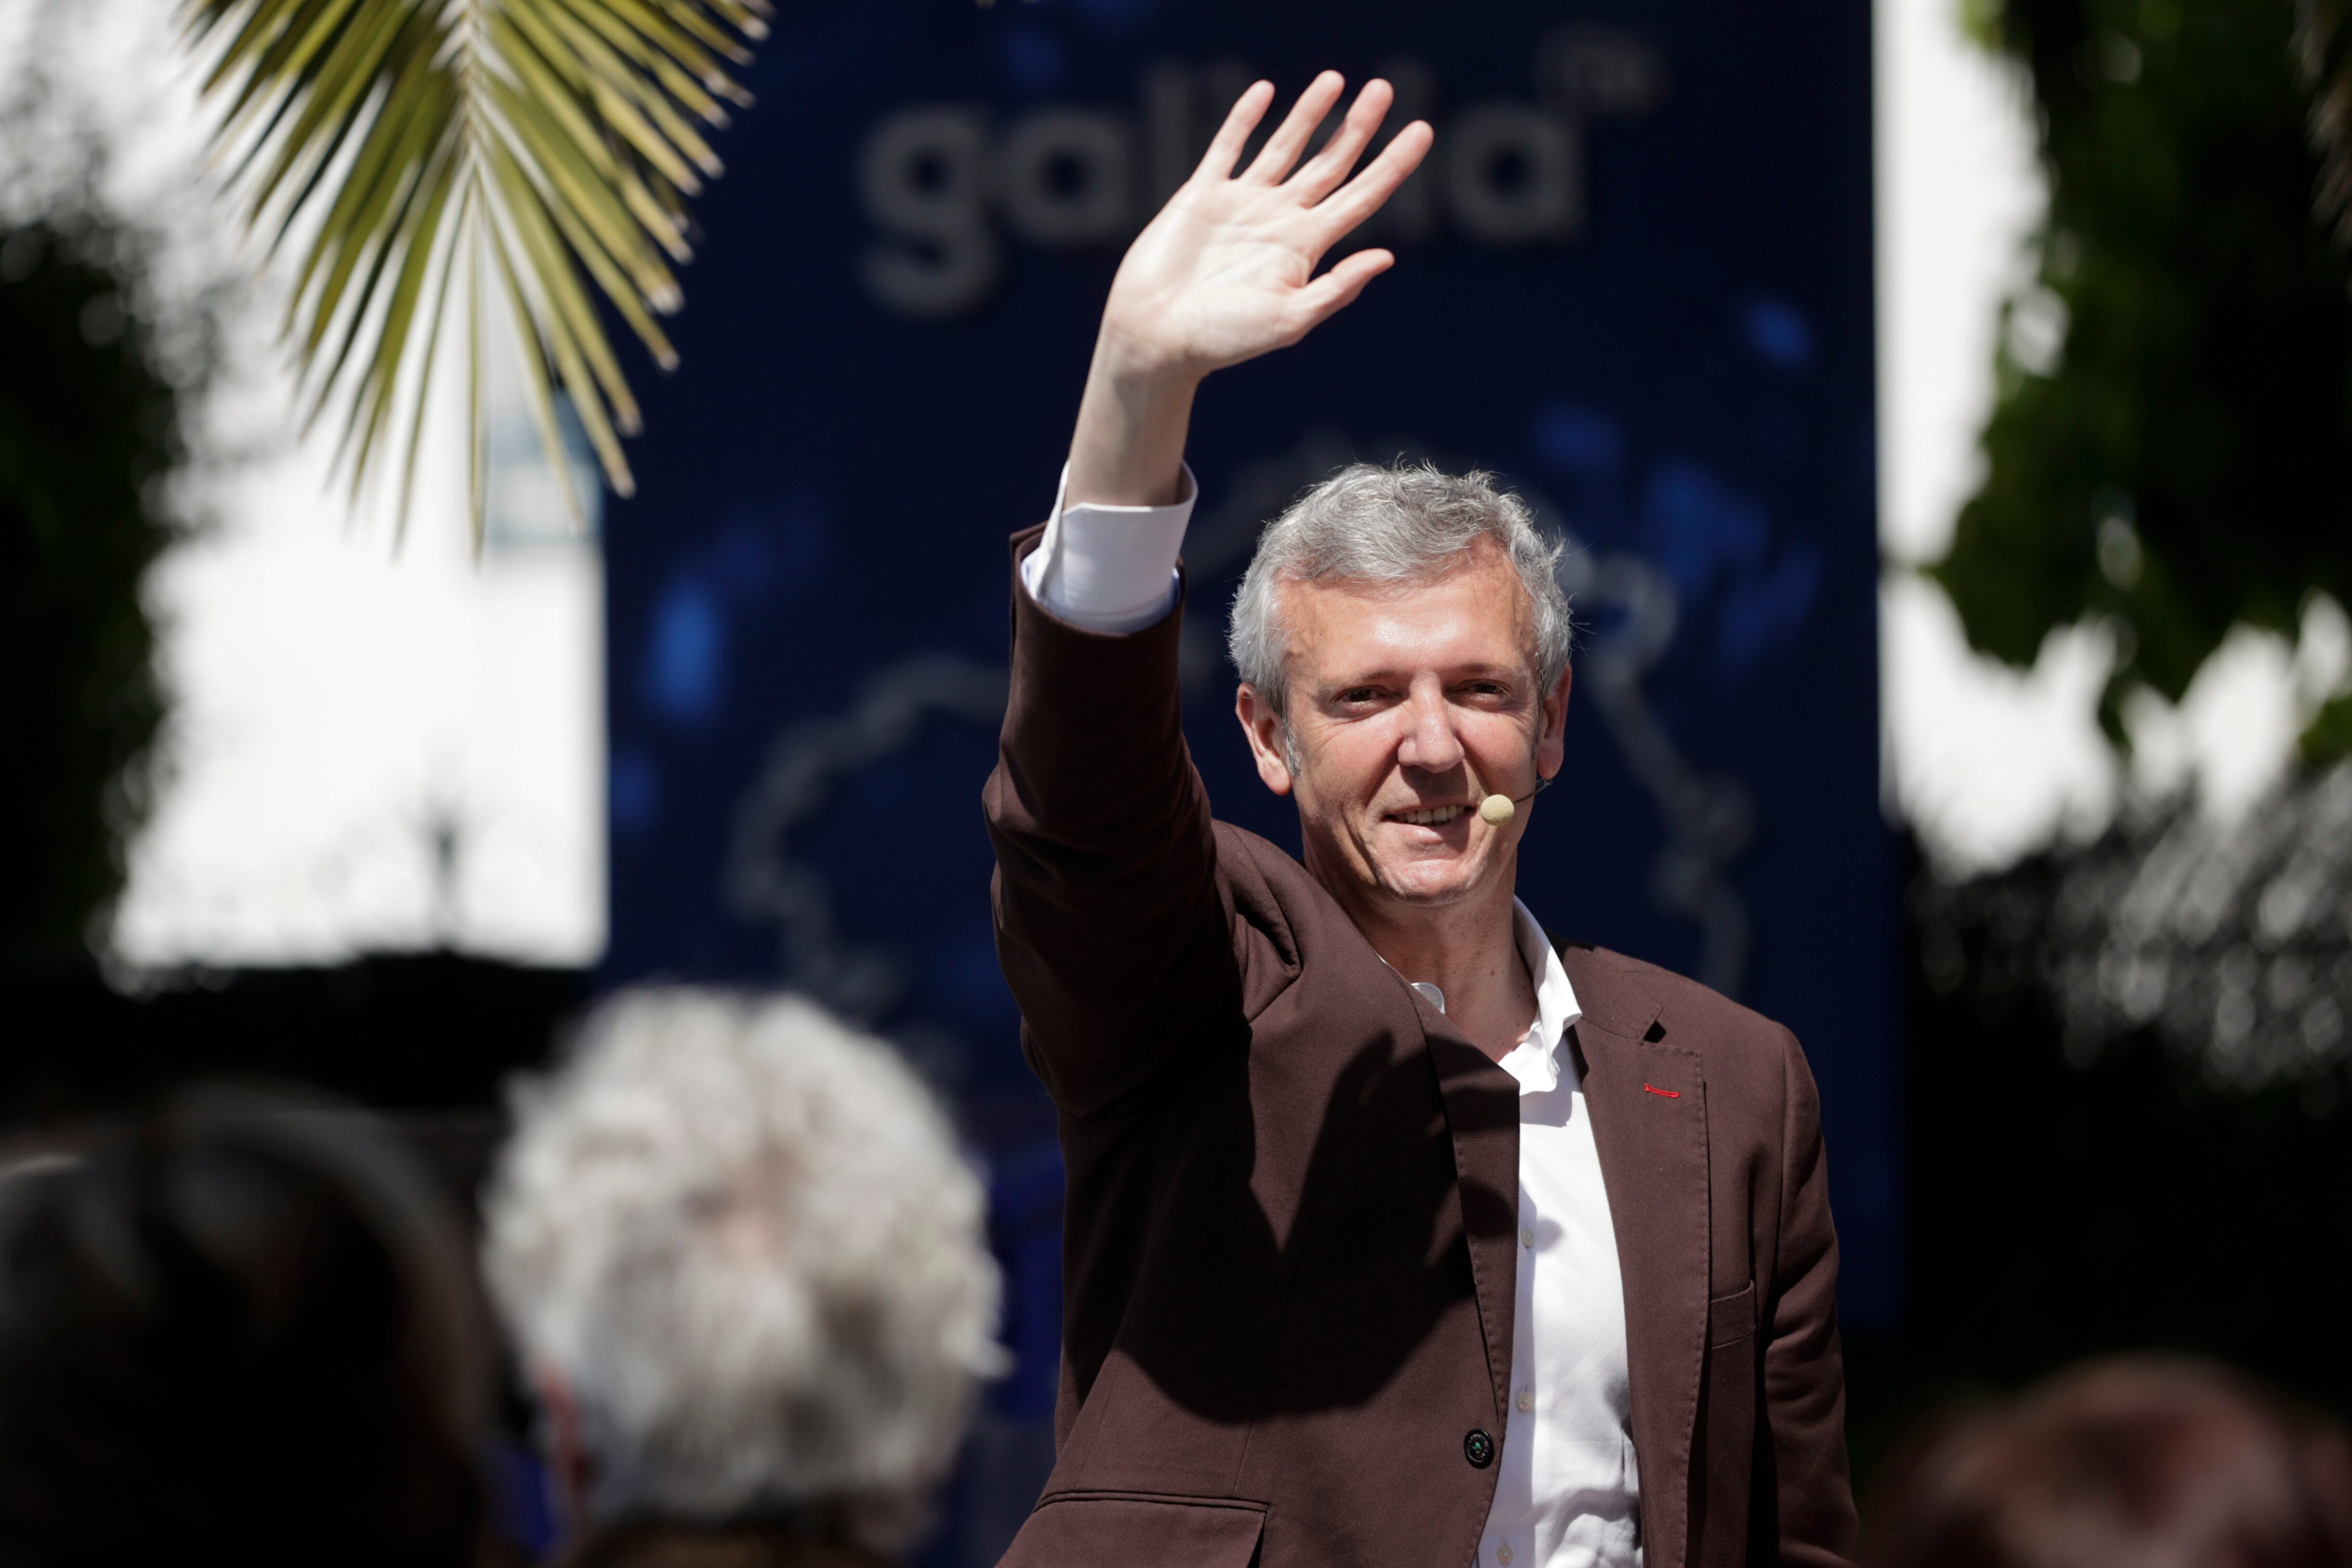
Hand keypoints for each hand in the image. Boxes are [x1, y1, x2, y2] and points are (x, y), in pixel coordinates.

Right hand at [1065, 74, 1432, 506]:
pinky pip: (1228, 147)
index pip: (1362, 197)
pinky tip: (1264, 92)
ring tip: (1335, 79)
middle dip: (1358, 127)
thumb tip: (1387, 257)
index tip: (1422, 130)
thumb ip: (1336, 289)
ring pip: (1285, 147)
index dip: (1393, 165)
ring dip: (1310, 113)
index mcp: (1305, 250)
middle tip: (1384, 89)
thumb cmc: (1222, 340)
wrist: (1155, 336)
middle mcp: (1279, 221)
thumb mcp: (1288, 320)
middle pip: (1331, 164)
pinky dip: (1244, 119)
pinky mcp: (1202, 195)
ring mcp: (1242, 204)